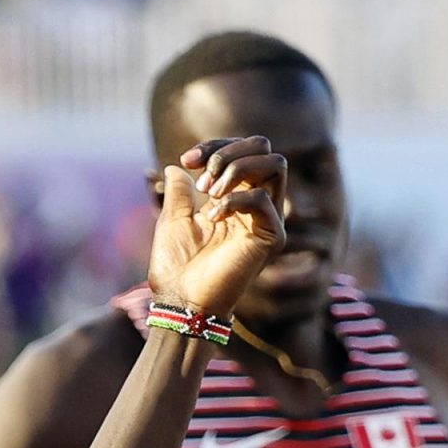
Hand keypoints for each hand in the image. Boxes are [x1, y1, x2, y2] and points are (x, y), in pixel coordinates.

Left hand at [147, 137, 286, 317]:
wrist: (181, 300)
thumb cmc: (176, 265)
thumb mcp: (172, 219)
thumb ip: (179, 192)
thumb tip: (173, 167)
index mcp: (235, 196)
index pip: (242, 152)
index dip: (215, 147)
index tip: (186, 160)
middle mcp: (256, 203)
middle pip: (264, 150)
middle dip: (229, 153)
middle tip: (201, 179)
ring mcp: (267, 218)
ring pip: (274, 164)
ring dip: (237, 168)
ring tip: (209, 192)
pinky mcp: (272, 236)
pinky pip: (264, 199)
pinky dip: (234, 199)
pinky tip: (212, 216)